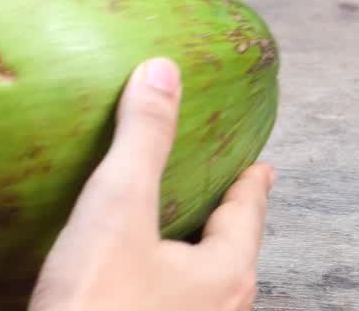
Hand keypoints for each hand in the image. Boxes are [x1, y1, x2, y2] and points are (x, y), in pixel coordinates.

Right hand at [30, 58, 275, 310]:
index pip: (249, 214)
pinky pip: (162, 303)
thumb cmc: (96, 308)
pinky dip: (153, 280)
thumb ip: (142, 140)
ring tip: (167, 229)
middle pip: (230, 254)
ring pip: (197, 285)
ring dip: (186, 255)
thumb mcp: (118, 210)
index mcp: (225, 275)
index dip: (252, 185)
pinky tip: (119, 276)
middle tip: (217, 190)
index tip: (261, 166)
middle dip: (223, 220)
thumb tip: (162, 71)